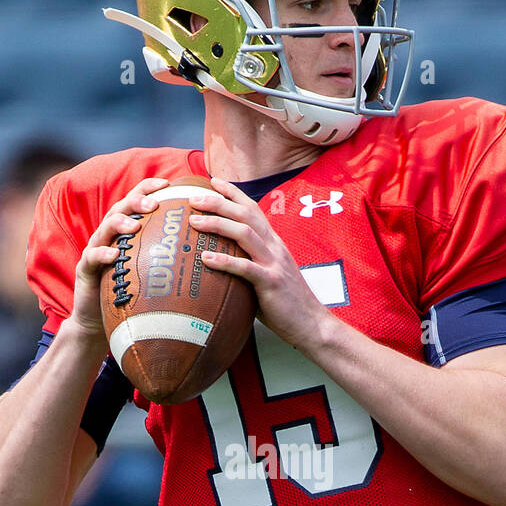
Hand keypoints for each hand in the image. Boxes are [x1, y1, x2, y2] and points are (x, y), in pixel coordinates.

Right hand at [68, 177, 170, 345]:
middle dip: (136, 201)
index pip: (136, 202)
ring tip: (135, 225)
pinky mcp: (85, 269)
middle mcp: (109, 236)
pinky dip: (102, 254)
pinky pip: (92, 258)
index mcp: (125, 232)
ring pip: (105, 229)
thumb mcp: (152, 271)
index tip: (168, 182)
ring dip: (120, 223)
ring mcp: (95, 250)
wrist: (100, 320)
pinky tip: (114, 255)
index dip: (148, 188)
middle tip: (154, 203)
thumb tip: (206, 250)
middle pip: (120, 209)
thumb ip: (170, 257)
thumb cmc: (132, 294)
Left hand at [188, 177, 332, 351]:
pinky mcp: (271, 283)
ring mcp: (274, 263)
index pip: (253, 210)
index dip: (233, 193)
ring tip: (194, 222)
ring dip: (217, 224)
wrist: (311, 324)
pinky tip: (205, 258)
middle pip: (245, 215)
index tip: (213, 181)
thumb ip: (248, 264)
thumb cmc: (285, 303)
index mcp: (274, 243)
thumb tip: (220, 264)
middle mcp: (274, 247)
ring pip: (245, 234)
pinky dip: (224, 262)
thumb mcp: (267, 275)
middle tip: (193, 198)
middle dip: (218, 202)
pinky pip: (246, 269)